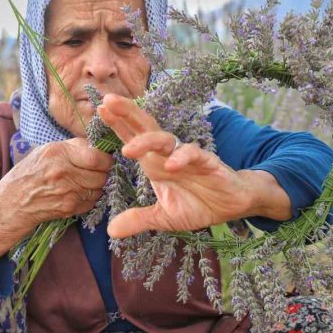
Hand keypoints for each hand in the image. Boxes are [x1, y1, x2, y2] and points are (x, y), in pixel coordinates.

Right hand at [0, 138, 112, 266]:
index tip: (104, 160)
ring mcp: (67, 192)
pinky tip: (76, 194)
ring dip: (96, 187)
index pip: (96, 157)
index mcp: (58, 153)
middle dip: (102, 173)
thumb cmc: (29, 174)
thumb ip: (73, 147)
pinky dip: (89, 199)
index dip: (106, 159)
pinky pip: (91, 202)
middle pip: (101, 174)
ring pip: (99, 189)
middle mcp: (63, 172)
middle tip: (96, 172)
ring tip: (84, 183)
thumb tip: (98, 146)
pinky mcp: (69, 208)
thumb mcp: (46, 151)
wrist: (11, 202)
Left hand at [97, 94, 290, 238]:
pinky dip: (181, 158)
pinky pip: (194, 154)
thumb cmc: (198, 204)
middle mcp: (167, 155)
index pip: (132, 138)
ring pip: (165, 139)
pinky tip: (170, 166)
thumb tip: (111, 231)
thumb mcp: (164, 217)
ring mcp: (187, 157)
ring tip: (128, 149)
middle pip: (145, 128)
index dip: (117, 124)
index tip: (99, 110)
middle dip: (127, 114)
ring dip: (146, 141)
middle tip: (108, 101)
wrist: (232, 206)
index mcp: (154, 163)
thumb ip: (139, 220)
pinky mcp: (208, 163)